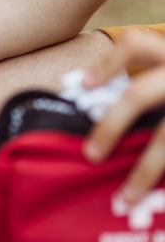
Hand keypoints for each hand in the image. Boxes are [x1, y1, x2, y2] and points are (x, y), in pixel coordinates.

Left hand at [82, 30, 164, 202]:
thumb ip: (149, 81)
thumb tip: (90, 93)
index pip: (135, 44)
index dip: (108, 62)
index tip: (85, 85)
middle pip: (139, 94)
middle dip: (112, 125)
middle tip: (91, 155)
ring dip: (145, 171)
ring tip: (126, 196)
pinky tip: (160, 197)